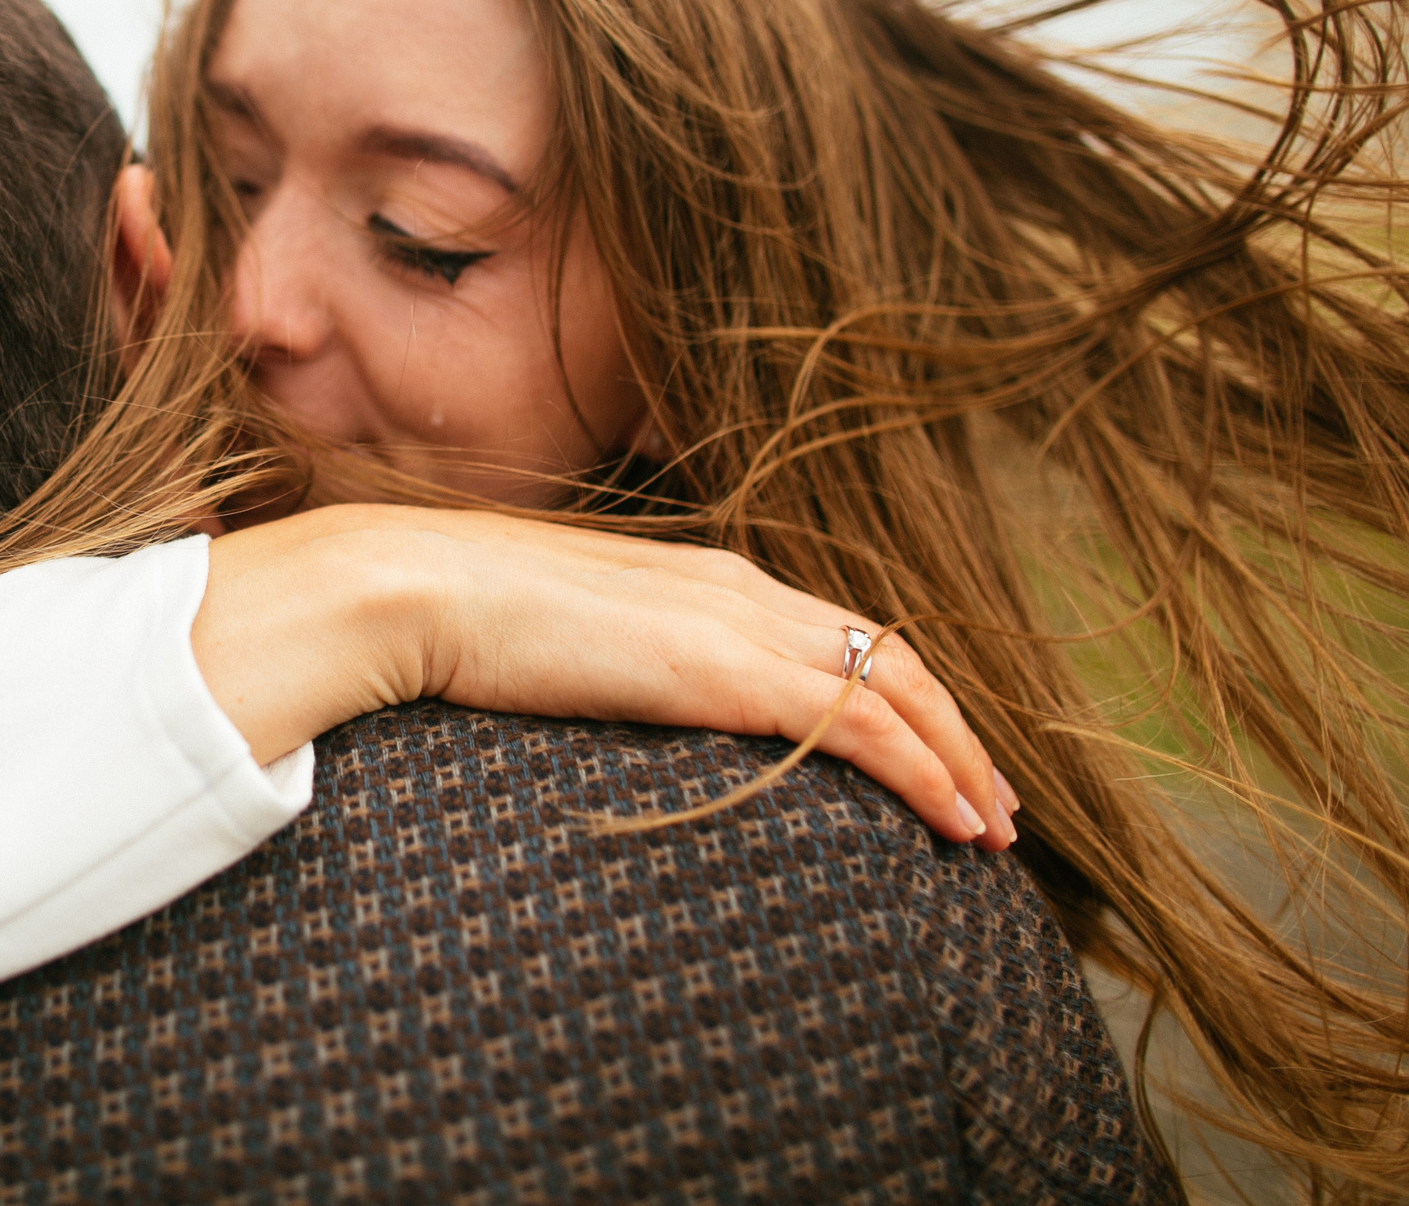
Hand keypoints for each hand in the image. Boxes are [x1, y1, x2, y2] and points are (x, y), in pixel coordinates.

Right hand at [193, 503, 1014, 849]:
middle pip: (886, 654)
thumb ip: (607, 666)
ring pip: (896, 687)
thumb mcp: (558, 643)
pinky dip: (926, 772)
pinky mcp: (726, 668)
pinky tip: (956, 823)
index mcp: (701, 578)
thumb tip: (610, 712)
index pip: (830, 633)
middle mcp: (739, 587)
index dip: (894, 694)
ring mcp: (738, 622)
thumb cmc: (459, 622)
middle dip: (953, 732)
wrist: (415, 588)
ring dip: (958, 760)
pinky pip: (860, 723)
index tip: (929, 757)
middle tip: (993, 806)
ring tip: (992, 831)